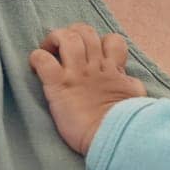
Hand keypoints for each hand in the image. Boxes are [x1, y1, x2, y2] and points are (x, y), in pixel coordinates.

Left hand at [29, 22, 145, 155]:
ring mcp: (77, 73)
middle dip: (73, 33)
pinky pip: (43, 59)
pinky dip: (37, 58)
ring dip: (55, 39)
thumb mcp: (134, 96)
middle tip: (63, 49)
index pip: (112, 40)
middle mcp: (94, 66)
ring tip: (49, 50)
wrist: (112, 137)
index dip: (101, 42)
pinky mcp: (59, 84)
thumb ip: (128, 82)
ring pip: (67, 37)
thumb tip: (127, 79)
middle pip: (85, 31)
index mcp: (113, 69)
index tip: (92, 56)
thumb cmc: (124, 122)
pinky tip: (36, 67)